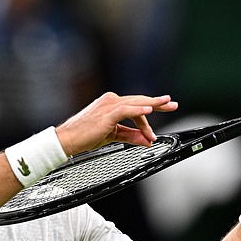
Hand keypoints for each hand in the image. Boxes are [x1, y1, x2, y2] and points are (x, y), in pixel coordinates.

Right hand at [55, 92, 178, 155]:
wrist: (67, 140)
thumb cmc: (85, 137)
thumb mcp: (113, 136)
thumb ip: (131, 136)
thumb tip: (148, 140)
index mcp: (111, 104)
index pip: (136, 106)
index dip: (150, 110)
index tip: (163, 111)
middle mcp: (111, 101)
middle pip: (139, 100)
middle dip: (157, 103)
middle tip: (173, 104)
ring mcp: (108, 106)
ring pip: (135, 103)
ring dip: (152, 105)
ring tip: (166, 105)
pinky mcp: (106, 114)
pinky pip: (126, 110)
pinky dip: (139, 110)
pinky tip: (149, 110)